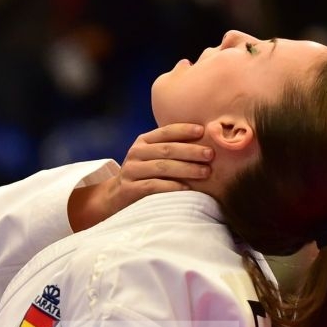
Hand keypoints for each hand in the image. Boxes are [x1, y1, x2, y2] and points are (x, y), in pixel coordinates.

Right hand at [67, 123, 212, 231]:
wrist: (116, 196)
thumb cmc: (144, 175)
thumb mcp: (153, 157)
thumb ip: (171, 148)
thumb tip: (206, 141)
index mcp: (144, 141)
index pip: (165, 131)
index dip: (184, 130)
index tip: (203, 131)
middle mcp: (136, 153)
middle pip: (167, 149)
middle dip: (191, 151)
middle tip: (210, 155)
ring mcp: (131, 171)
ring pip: (162, 167)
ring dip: (186, 169)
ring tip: (205, 172)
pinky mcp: (130, 188)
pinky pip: (154, 186)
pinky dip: (172, 186)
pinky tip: (187, 188)